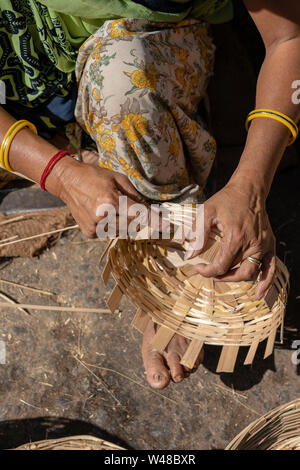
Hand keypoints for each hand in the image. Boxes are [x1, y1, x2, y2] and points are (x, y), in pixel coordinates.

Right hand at [54, 157, 146, 238]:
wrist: (67, 182)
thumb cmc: (94, 176)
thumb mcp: (118, 179)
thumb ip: (135, 196)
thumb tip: (150, 209)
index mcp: (111, 201)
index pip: (138, 214)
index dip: (153, 220)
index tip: (165, 226)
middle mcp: (103, 216)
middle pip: (133, 223)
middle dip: (137, 216)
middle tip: (130, 205)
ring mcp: (95, 227)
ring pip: (123, 230)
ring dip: (124, 221)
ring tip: (112, 206)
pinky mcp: (90, 233)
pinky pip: (110, 233)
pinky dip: (112, 225)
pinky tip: (103, 213)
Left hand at [187, 179, 275, 299]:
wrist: (249, 190)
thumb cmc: (227, 200)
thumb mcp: (207, 212)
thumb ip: (198, 234)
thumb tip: (190, 255)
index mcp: (235, 236)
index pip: (221, 265)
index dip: (207, 271)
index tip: (197, 267)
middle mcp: (252, 243)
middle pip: (236, 272)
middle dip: (220, 276)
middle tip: (209, 272)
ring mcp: (263, 245)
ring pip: (251, 272)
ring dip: (236, 278)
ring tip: (224, 276)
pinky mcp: (270, 244)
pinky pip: (271, 268)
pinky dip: (266, 282)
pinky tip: (259, 294)